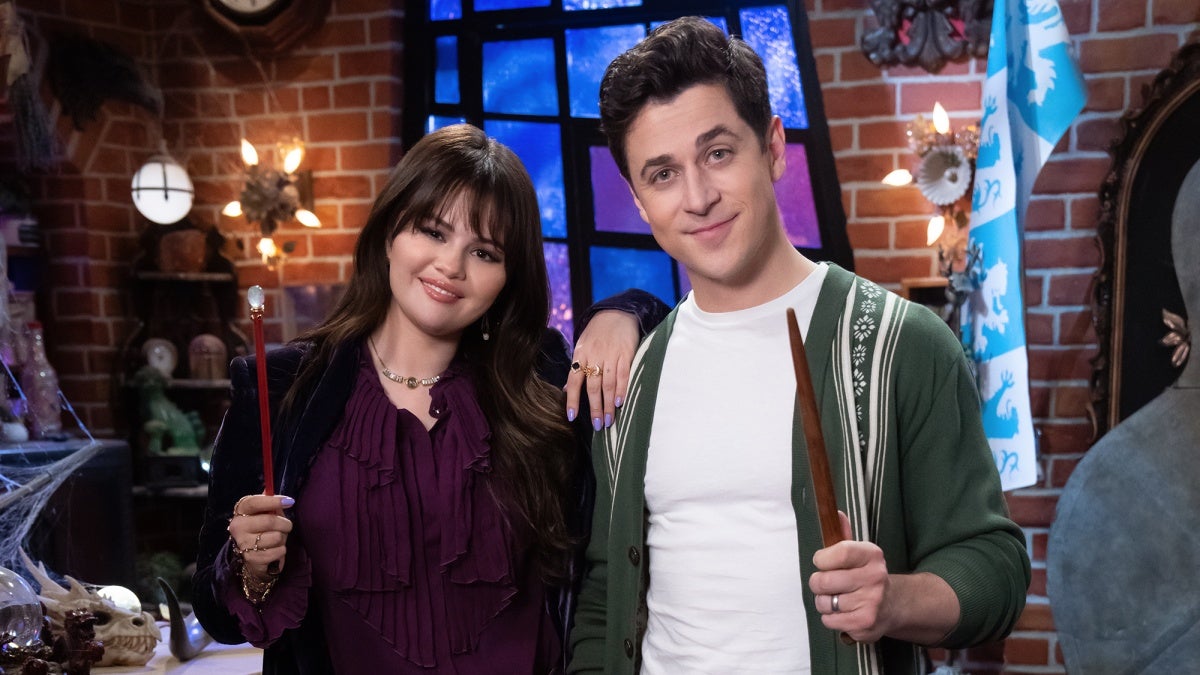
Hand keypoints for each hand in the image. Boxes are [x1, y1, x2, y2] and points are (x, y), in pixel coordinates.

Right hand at [227, 493, 293, 578]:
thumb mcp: (266, 512)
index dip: (273, 501)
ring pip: (276, 537)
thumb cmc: (263, 528)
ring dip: (283, 538)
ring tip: (277, 539)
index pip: (254, 502)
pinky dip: (281, 550)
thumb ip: (273, 504)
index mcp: (241, 511)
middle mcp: (238, 526)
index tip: (290, 501)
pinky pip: (278, 551)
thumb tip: (286, 500)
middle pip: (269, 521)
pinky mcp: (251, 558)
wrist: (253, 554)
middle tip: (286, 526)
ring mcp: (243, 543)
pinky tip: (275, 549)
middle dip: (285, 524)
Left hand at [565, 310, 638, 429]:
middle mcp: (594, 356)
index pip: (573, 381)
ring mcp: (611, 355)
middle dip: (595, 408)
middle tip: (598, 425)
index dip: (572, 400)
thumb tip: (564, 390)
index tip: (572, 417)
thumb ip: (576, 368)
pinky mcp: (626, 353)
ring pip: (608, 384)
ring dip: (609, 404)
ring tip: (610, 420)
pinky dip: (622, 389)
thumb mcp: (582, 346)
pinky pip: (623, 374)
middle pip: (593, 386)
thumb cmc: (597, 334)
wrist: (617, 312)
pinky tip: (621, 402)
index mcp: (580, 355)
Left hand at [808, 511, 890, 642]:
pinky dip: (830, 618)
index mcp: (872, 555)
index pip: (839, 552)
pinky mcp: (865, 623)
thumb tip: (836, 513)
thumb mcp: (859, 553)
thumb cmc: (866, 575)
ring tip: (838, 599)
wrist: (893, 605)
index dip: (822, 558)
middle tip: (828, 584)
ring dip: (825, 602)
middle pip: (824, 581)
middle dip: (818, 583)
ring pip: (824, 602)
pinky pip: (829, 620)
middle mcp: (875, 577)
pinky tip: (844, 612)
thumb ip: (844, 535)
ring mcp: (871, 601)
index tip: (821, 561)